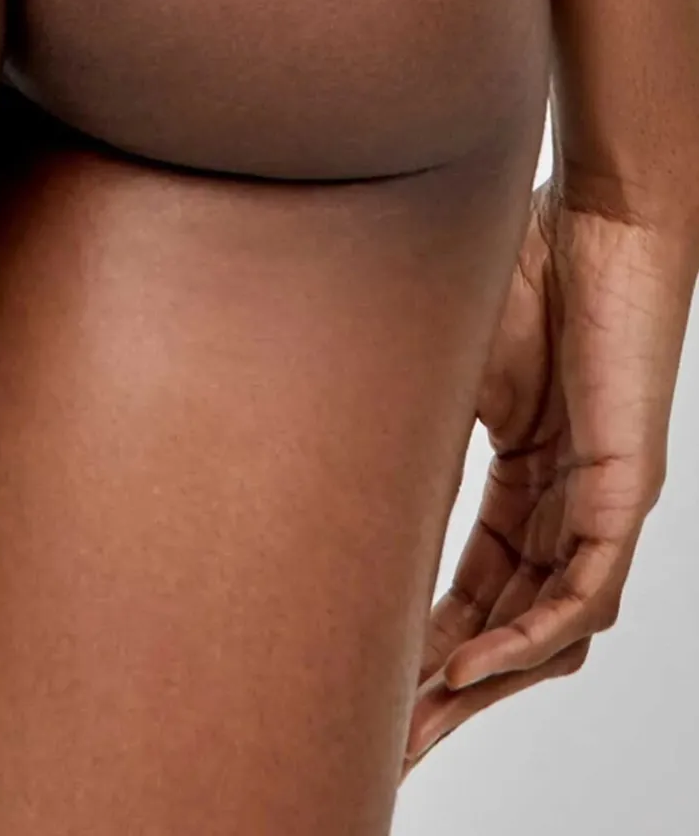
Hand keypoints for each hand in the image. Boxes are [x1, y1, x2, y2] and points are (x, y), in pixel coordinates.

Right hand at [402, 164, 698, 777]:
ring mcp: (598, 500)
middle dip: (448, 691)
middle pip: (510, 626)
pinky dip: (525, 641)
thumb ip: (405, 452)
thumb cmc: (516, 265)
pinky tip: (469, 668)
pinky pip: (582, 595)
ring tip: (418, 721)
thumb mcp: (435, 380)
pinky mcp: (620, 488)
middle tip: (390, 741)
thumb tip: (329, 510)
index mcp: (524, 473)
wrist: (586, 209)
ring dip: (484, 685)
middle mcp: (565, 500)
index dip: (426, 644)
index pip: (476, 586)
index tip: (372, 690)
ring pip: (550, 629)